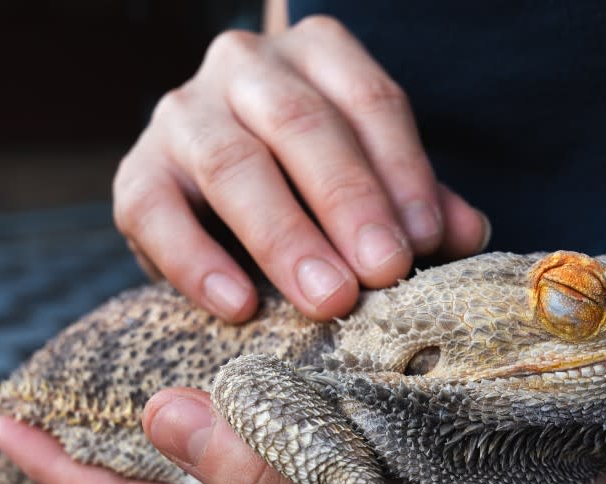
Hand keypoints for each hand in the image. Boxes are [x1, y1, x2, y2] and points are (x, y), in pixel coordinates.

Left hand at [0, 389, 605, 483]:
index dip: (69, 471)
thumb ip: (274, 478)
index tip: (3, 420)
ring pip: (225, 459)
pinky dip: (250, 398)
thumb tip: (168, 421)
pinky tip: (247, 354)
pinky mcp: (360, 480)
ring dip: (177, 413)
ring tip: (132, 356)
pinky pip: (279, 438)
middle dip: (110, 443)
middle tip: (61, 381)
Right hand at [113, 15, 489, 321]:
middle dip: (348, 203)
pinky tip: (239, 306)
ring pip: (232, 164)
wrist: (221, 196)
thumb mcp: (374, 183)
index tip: (429, 241)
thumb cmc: (317, 187)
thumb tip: (468, 234)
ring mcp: (183, 113)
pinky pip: (156, 212)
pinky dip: (197, 262)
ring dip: (285, 237)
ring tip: (328, 300)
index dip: (403, 172)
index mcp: (316, 55)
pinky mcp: (137, 172)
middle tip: (383, 274)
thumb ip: (419, 204)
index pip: (369, 102)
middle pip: (302, 125)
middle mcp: (245, 67)